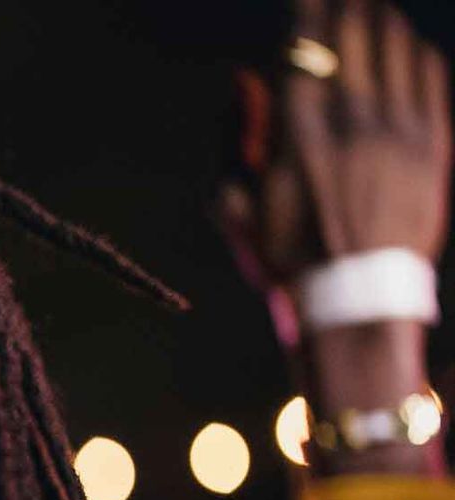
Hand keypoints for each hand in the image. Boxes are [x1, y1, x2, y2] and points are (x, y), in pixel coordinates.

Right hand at [221, 2, 450, 476]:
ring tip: (373, 11)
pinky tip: (409, 48)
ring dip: (383, 23)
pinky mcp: (433, 146)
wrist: (357, 299)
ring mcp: (399, 132)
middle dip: (347, 8)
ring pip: (397, 50)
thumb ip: (237, 143)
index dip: (308, 15)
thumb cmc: (292, 256)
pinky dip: (418, 56)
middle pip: (355, 38)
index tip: (307, 0)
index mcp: (302, 137)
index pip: (308, 50)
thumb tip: (240, 84)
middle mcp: (352, 124)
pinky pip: (430, 80)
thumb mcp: (243, 207)